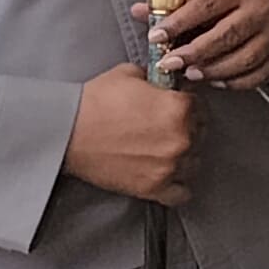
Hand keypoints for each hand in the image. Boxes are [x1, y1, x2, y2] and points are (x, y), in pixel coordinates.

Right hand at [63, 64, 200, 203]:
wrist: (68, 132)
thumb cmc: (95, 102)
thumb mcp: (130, 74)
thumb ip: (156, 79)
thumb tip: (165, 82)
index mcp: (179, 108)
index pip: (200, 106)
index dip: (188, 105)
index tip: (178, 108)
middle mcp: (181, 138)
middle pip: (200, 134)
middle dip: (187, 129)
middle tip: (165, 128)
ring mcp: (170, 166)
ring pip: (194, 163)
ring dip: (184, 157)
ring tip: (163, 151)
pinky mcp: (154, 188)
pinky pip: (182, 193)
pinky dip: (177, 185)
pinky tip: (167, 175)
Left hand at [152, 0, 268, 89]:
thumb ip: (172, 2)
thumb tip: (138, 11)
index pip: (205, 5)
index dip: (178, 23)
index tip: (157, 37)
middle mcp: (259, 8)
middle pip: (226, 35)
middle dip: (194, 53)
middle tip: (169, 64)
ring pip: (244, 58)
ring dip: (214, 70)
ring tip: (191, 74)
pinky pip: (258, 75)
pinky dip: (235, 82)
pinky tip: (216, 81)